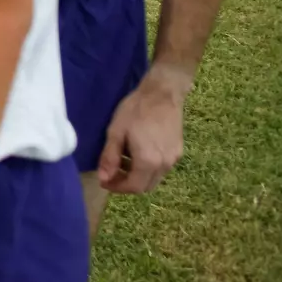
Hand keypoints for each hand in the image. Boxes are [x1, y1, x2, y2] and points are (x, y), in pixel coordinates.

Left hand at [97, 68, 189, 193]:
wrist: (162, 94)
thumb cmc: (135, 110)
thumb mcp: (116, 132)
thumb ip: (109, 158)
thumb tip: (103, 179)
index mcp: (148, 162)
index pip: (133, 187)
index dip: (117, 187)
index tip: (103, 181)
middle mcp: (164, 165)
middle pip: (145, 186)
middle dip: (126, 184)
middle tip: (111, 173)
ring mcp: (173, 159)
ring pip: (154, 178)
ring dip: (137, 176)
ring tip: (121, 161)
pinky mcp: (178, 152)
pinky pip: (161, 169)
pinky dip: (147, 168)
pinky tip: (136, 153)